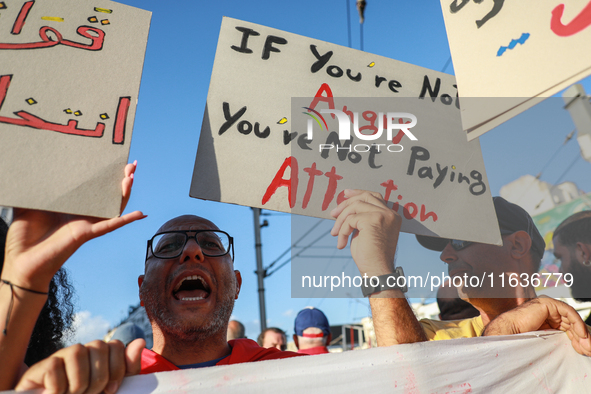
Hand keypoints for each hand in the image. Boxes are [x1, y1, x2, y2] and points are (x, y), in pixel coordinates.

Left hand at [1, 162, 145, 291]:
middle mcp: (82, 214)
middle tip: (131, 164)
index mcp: (70, 206)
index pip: (91, 188)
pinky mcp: (86, 233)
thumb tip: (30, 169)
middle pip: (107, 194)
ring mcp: (86, 224)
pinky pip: (110, 225)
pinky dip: (126, 220)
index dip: (102, 175)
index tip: (111, 160)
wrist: (21, 261)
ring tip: (131, 176)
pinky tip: (140, 213)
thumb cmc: (23, 237)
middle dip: (121, 179)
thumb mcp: (26, 205)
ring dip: (124, 192)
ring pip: (113, 206)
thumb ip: (33, 190)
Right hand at [15, 338, 144, 393]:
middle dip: (99, 377)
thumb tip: (140, 341)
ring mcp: (61, 357)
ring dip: (79, 382)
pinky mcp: (41, 367)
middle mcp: (82, 352)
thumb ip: (127, 369)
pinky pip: (55, 366)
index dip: (117, 369)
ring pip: (77, 350)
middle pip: (99, 345)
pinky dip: (58, 388)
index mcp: (101, 357)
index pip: (116, 345)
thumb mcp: (111, 390)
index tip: (110, 390)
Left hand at [330, 189, 400, 276]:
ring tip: (335, 234)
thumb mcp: (366, 232)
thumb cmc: (370, 256)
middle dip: (346, 203)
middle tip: (332, 214)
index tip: (345, 194)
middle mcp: (390, 213)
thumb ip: (361, 218)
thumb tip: (345, 206)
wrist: (376, 271)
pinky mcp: (373, 220)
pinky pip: (350, 219)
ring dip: (341, 220)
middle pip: (364, 197)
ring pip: (355, 206)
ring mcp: (383, 215)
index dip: (358, 193)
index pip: (374, 197)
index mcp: (391, 216)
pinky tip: (342, 242)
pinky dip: (343, 230)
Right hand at [483, 296, 590, 355]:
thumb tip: (578, 347)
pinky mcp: (547, 304)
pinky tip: (581, 334)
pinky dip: (577, 323)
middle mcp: (548, 313)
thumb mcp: (546, 341)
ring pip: (571, 319)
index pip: (568, 329)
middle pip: (571, 324)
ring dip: (582, 333)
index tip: (585, 351)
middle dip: (582, 338)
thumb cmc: (521, 340)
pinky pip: (568, 311)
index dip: (578, 340)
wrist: (509, 333)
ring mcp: (547, 307)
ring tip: (586, 346)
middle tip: (588, 350)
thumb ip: (559, 341)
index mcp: (546, 322)